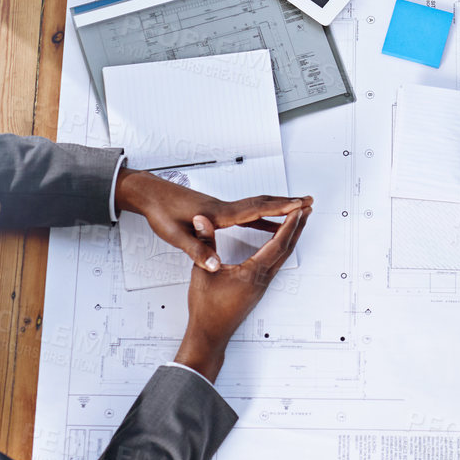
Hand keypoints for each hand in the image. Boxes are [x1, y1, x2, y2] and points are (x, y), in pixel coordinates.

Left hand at [114, 168, 310, 271]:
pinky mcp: (218, 212)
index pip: (254, 210)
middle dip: (286, 203)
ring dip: (277, 208)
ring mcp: (222, 209)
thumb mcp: (175, 236)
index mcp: (217, 215)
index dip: (279, 208)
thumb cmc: (161, 213)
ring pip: (257, 207)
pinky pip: (247, 213)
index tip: (299, 205)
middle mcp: (224, 208)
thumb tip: (213, 264)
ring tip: (297, 210)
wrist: (150, 195)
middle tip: (309, 202)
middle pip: (262, 203)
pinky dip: (262, 217)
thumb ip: (196, 250)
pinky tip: (268, 223)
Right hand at [175, 203, 310, 381]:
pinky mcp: (258, 288)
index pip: (277, 245)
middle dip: (298, 227)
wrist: (210, 334)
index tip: (298, 209)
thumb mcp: (202, 271)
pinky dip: (281, 248)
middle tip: (307, 210)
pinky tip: (279, 243)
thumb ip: (205, 243)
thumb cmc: (207, 309)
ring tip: (297, 221)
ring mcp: (262, 284)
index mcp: (252, 274)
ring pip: (283, 257)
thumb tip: (203, 221)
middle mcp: (262, 279)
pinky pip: (275, 264)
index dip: (288, 225)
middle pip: (286, 249)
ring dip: (291, 237)